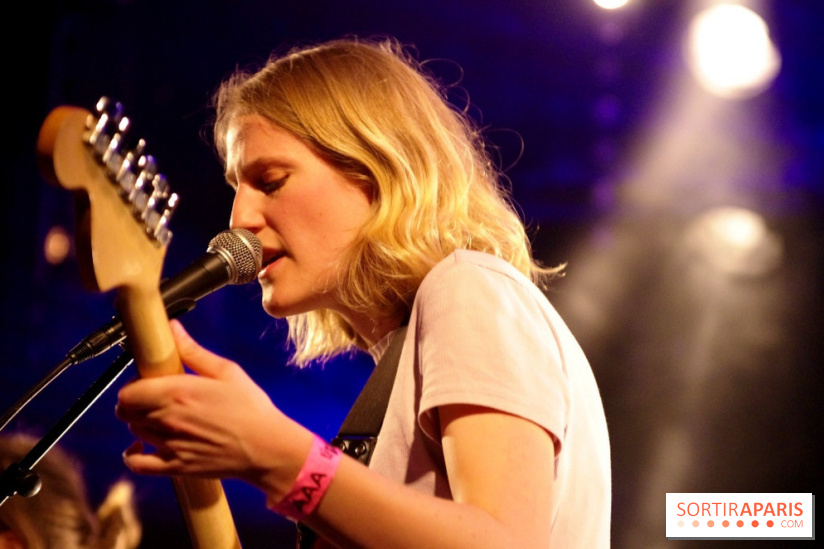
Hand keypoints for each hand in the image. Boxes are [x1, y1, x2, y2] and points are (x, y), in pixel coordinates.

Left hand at [116, 320, 310, 492]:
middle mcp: (167, 420)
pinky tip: (141, 445)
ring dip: (140, 421)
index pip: (128, 391)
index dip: (134, 383)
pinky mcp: (175, 467)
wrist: (266, 447)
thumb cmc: (250, 406)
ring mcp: (168, 446)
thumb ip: (194, 351)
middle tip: (155, 396)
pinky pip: (137, 464)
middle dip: (134, 400)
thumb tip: (171, 327)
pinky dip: (132, 455)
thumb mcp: (227, 371)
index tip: (151, 379)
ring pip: (133, 431)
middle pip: (125, 411)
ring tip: (160, 416)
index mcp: (177, 393)